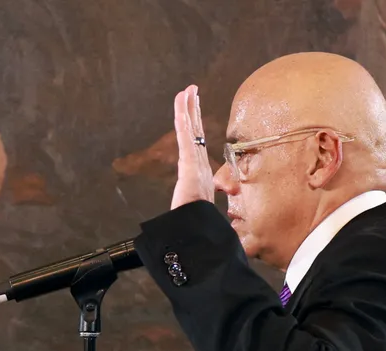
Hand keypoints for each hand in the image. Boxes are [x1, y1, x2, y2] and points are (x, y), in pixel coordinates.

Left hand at [171, 84, 216, 208]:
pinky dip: (183, 122)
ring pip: (190, 129)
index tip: (195, 107)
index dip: (196, 122)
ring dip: (188, 108)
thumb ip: (199, 201)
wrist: (196, 225)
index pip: (196, 140)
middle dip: (194, 108)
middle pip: (195, 128)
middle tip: (192, 90)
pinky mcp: (188, 163)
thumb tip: (204, 205)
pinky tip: (181, 109)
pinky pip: (185, 138)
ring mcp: (194, 160)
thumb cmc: (196, 218)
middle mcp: (199, 161)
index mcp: (200, 168)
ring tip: (187, 90)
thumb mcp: (197, 205)